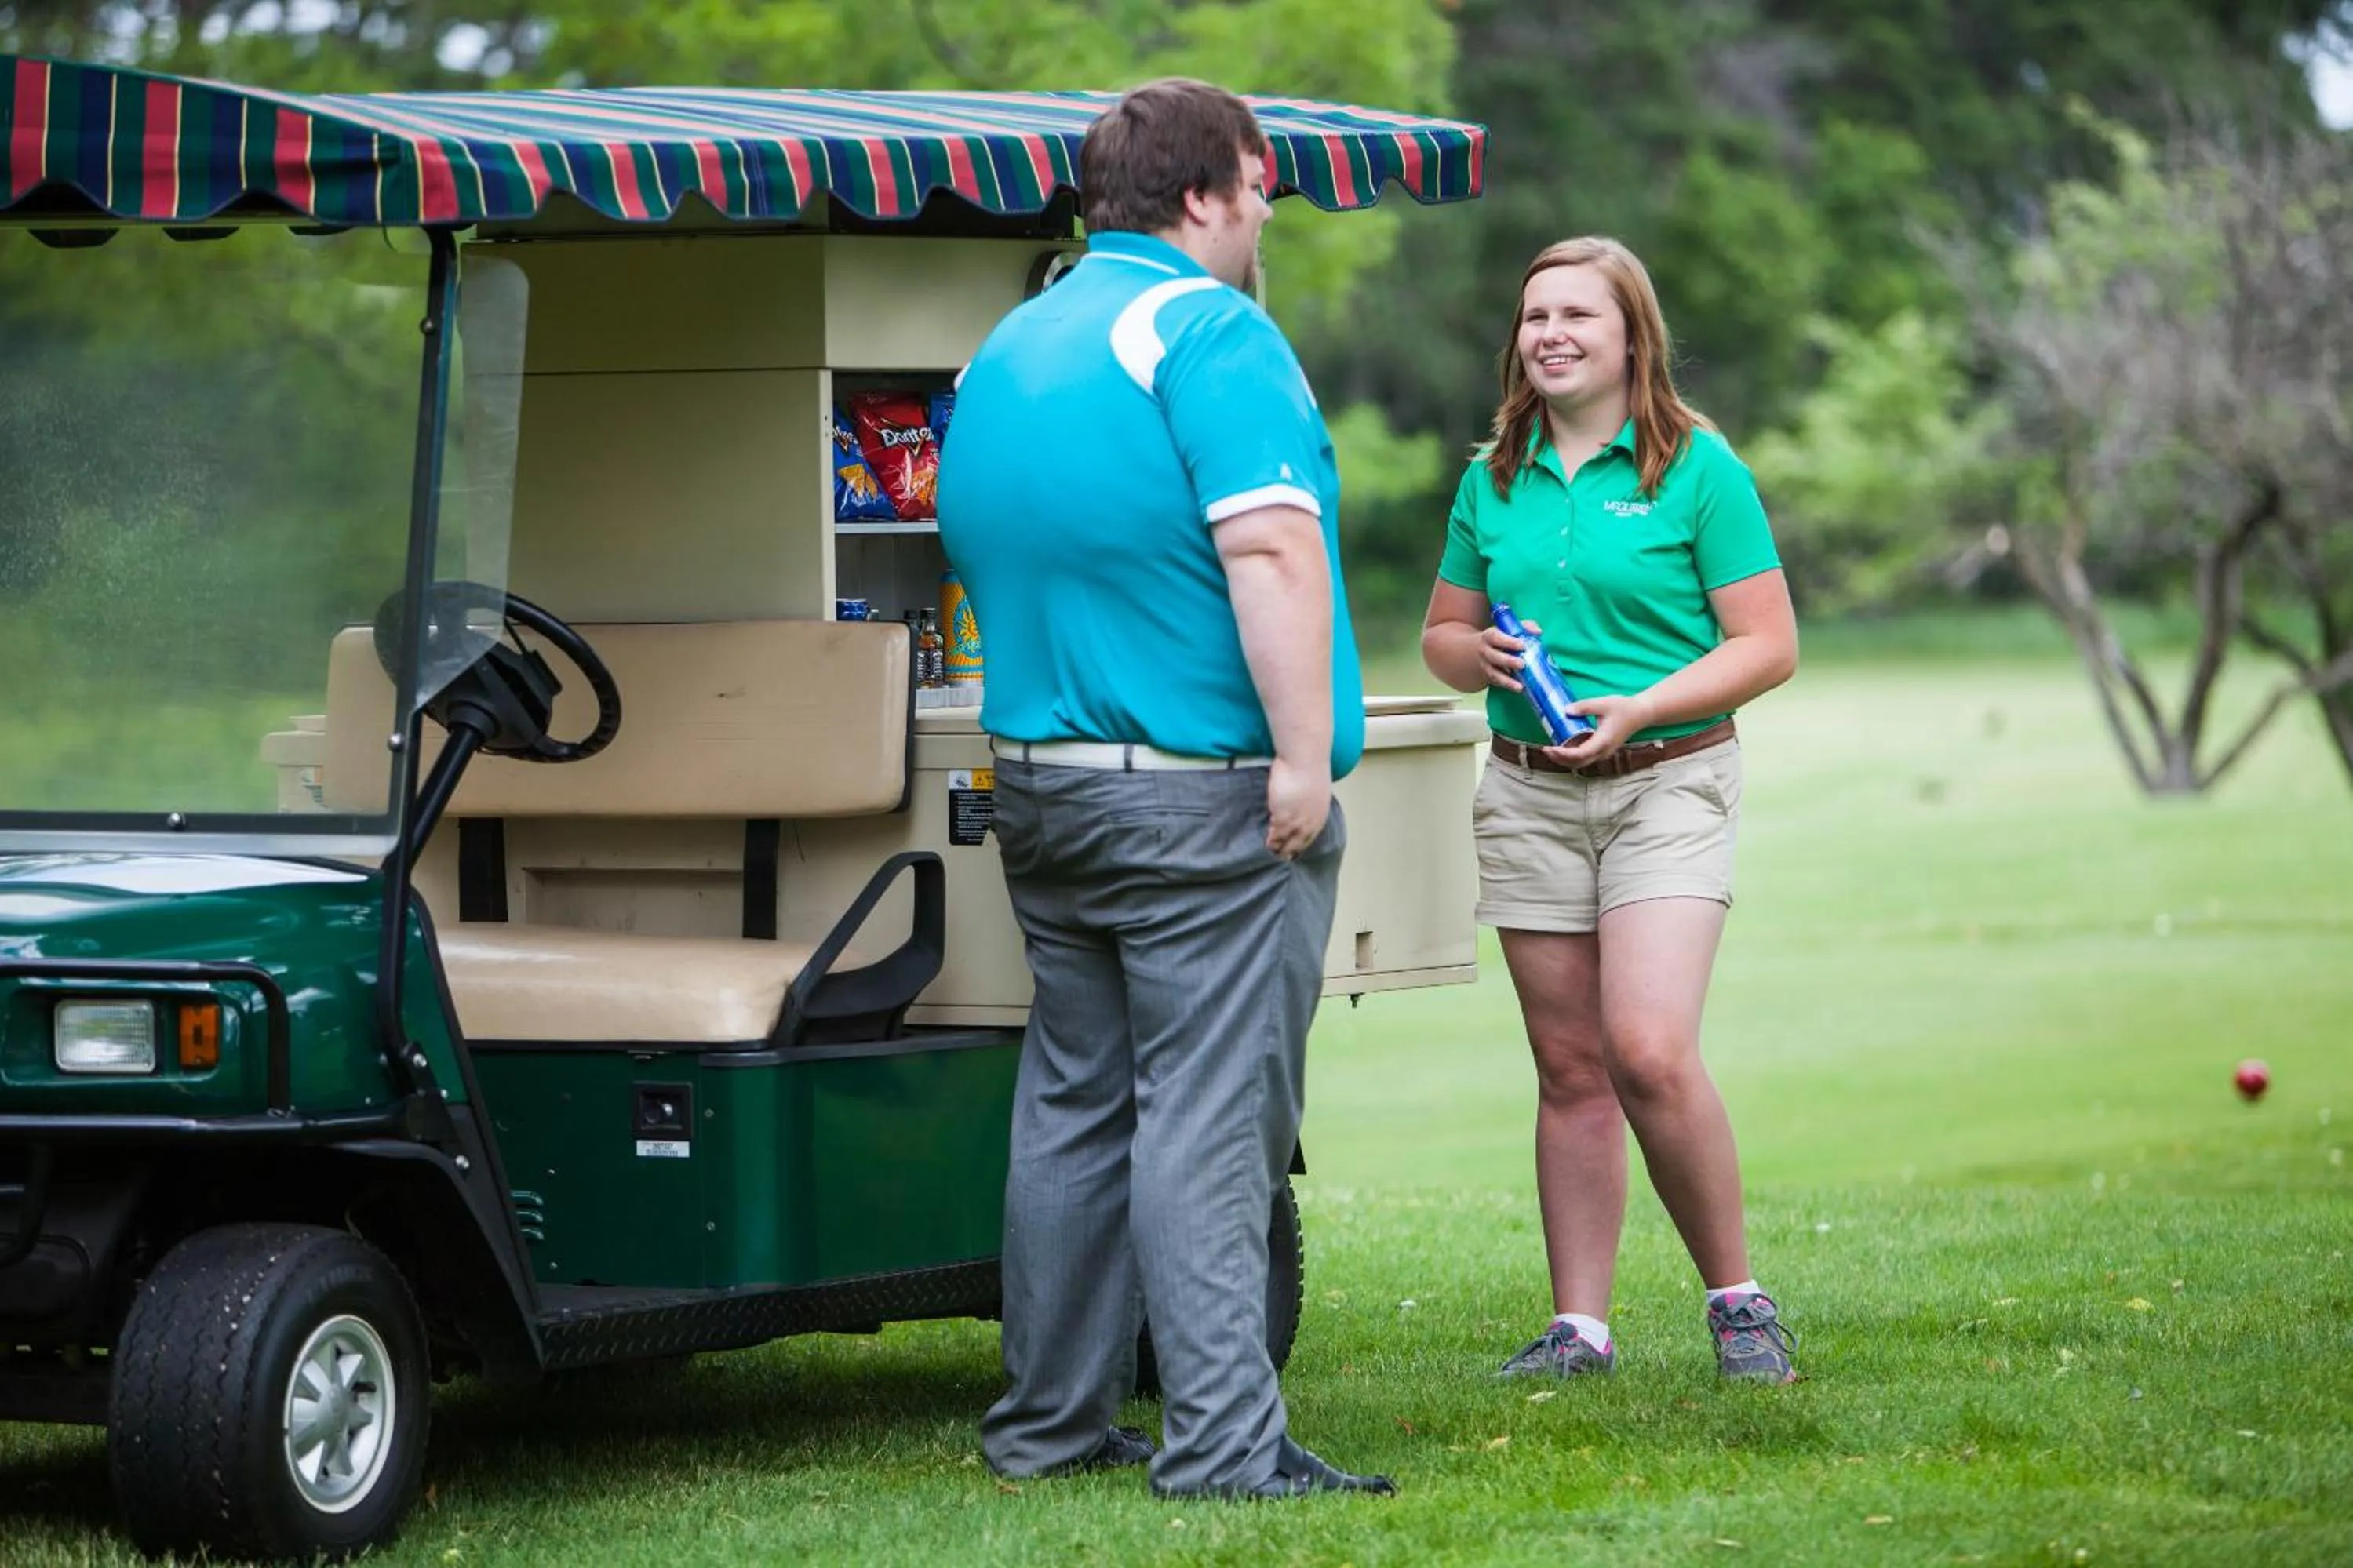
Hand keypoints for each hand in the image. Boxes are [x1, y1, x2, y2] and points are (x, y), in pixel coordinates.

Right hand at [1263, 756, 1332, 858]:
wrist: (1304, 758)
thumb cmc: (1310, 766)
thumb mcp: (1315, 788)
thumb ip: (1309, 800)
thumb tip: (1303, 801)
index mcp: (1320, 814)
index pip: (1310, 836)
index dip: (1302, 845)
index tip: (1295, 852)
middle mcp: (1311, 822)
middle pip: (1299, 843)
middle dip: (1291, 851)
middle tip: (1283, 860)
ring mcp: (1296, 821)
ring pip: (1287, 841)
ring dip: (1279, 849)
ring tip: (1271, 855)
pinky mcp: (1282, 816)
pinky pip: (1275, 834)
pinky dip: (1270, 841)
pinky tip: (1266, 844)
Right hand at [1477, 622, 1534, 692]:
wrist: (1484, 649)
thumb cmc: (1503, 638)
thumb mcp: (1511, 630)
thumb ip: (1525, 627)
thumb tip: (1538, 632)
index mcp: (1490, 636)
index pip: (1496, 638)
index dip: (1508, 642)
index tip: (1522, 646)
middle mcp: (1485, 651)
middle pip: (1494, 656)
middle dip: (1508, 661)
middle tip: (1522, 664)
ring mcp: (1486, 665)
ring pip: (1493, 673)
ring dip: (1506, 680)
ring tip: (1520, 686)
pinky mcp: (1490, 676)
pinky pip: (1498, 683)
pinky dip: (1508, 686)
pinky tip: (1519, 688)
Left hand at [1543, 692, 1658, 766]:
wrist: (1640, 714)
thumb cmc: (1623, 708)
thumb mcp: (1603, 703)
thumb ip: (1584, 707)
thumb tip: (1565, 711)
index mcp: (1603, 741)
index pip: (1580, 754)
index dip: (1563, 754)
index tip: (1550, 748)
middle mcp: (1603, 751)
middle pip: (1578, 763)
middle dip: (1560, 759)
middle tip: (1545, 750)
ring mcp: (1603, 753)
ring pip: (1581, 763)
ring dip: (1565, 760)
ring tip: (1550, 750)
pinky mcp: (1602, 751)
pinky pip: (1585, 758)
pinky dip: (1572, 756)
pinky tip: (1563, 747)